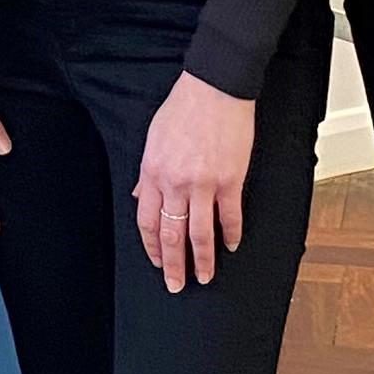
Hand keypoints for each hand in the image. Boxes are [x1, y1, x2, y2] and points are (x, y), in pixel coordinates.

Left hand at [135, 74, 253, 292]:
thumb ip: (147, 173)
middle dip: (173, 265)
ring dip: (203, 260)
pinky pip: (230, 216)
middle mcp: (175, 183)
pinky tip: (231, 246)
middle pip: (171, 235)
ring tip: (206, 276)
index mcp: (153, 173)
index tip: (157, 262)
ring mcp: (204, 184)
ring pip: (200, 233)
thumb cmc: (183, 108)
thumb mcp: (153, 139)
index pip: (147, 222)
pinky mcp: (231, 180)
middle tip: (176, 285)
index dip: (152, 247)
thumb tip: (142, 198)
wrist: (214, 88)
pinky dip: (231, 234)